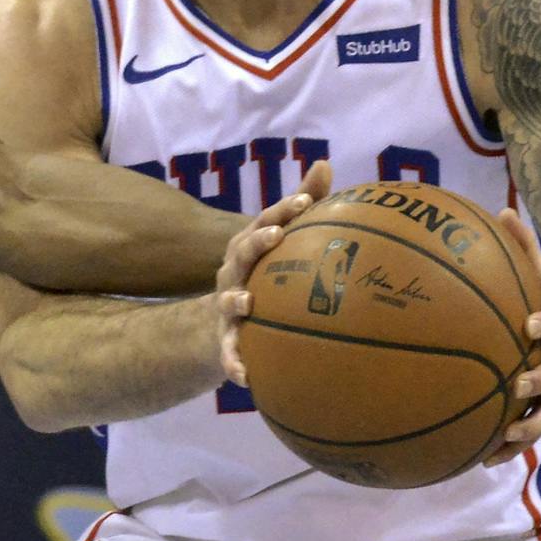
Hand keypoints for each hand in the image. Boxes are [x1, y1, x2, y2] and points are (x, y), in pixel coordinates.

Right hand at [216, 160, 333, 385]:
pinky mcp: (225, 341)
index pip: (264, 223)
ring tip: (248, 303)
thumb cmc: (261, 275)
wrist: (215, 324)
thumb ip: (303, 203)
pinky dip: (234, 364)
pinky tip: (246, 379)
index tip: (303, 202)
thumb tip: (325, 162)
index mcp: (249, 249)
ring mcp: (226, 307)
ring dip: (235, 300)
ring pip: (228, 301)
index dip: (282, 210)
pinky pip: (228, 354)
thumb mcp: (278, 242)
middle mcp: (234, 274)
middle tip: (275, 236)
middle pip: (241, 253)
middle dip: (255, 243)